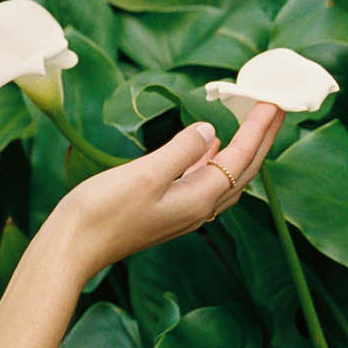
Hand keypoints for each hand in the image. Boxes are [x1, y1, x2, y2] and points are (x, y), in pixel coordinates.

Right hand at [53, 102, 283, 279]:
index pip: (241, 157)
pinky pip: (206, 183)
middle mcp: (199, 209)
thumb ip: (182, 150)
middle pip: (243, 170)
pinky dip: (217, 162)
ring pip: (227, 178)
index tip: (273, 100)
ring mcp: (183, 213)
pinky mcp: (167, 212)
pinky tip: (210, 148)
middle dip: (262, 139)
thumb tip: (209, 130)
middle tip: (275, 107)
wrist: (72, 248)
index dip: (259, 128)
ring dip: (243, 150)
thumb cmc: (102, 212)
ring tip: (252, 123)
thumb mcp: (145, 174)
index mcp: (199, 199)